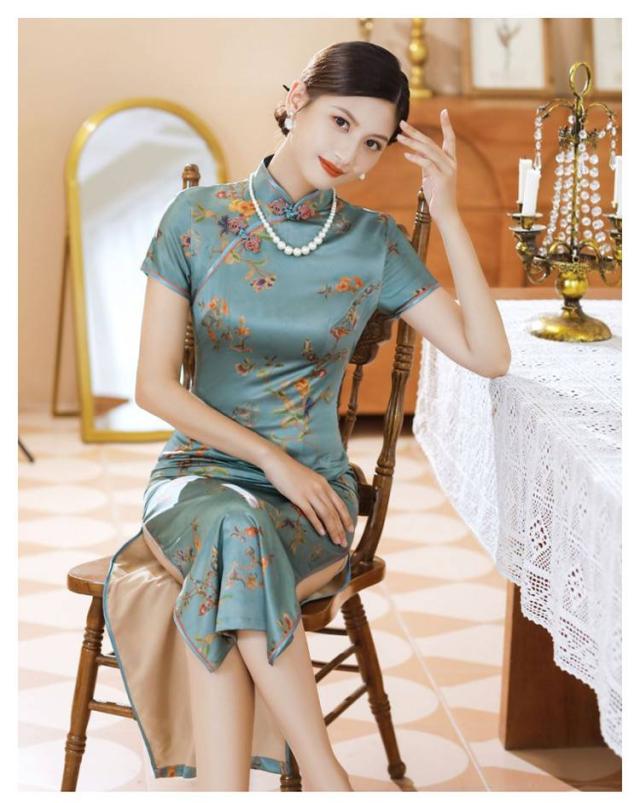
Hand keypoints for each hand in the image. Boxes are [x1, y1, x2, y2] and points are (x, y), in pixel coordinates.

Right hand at [260, 447, 353, 546]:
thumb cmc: (291, 471)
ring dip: (332, 529)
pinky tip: (322, 533)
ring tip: (336, 541)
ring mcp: (310, 493)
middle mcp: (320, 489)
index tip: (351, 529)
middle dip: (341, 528)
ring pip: (325, 514)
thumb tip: (323, 501)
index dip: (346, 517)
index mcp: (324, 484)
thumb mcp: (310, 478)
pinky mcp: (298, 497)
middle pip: (334, 512)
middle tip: (344, 542)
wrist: (277, 462)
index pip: (339, 504)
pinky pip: (311, 513)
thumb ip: (318, 488)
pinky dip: (318, 524)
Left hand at [397, 109, 457, 224]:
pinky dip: (416, 158)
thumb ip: (426, 165)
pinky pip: (427, 164)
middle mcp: (451, 163)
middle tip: (402, 123)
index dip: (447, 125)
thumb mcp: (431, 178)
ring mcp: (447, 170)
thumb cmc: (437, 197)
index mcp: (450, 161)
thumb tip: (416, 154)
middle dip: (415, 132)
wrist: (446, 215)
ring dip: (412, 143)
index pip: (450, 139)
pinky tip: (406, 154)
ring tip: (399, 137)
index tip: (444, 111)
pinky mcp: (441, 179)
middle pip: (431, 142)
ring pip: (428, 151)